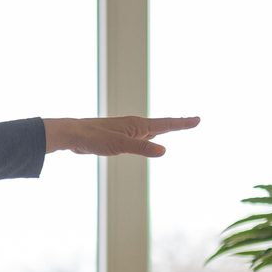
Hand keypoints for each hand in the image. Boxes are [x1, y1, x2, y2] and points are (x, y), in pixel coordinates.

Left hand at [44, 116, 199, 157]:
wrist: (73, 135)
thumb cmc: (94, 139)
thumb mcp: (120, 146)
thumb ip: (142, 148)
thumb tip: (164, 151)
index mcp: (138, 125)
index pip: (166, 124)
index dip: (183, 123)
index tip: (198, 120)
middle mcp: (135, 126)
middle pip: (162, 125)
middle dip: (178, 124)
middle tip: (193, 122)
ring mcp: (127, 131)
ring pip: (150, 131)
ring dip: (165, 129)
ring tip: (177, 126)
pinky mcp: (118, 138)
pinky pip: (140, 137)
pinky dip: (150, 137)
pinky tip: (148, 140)